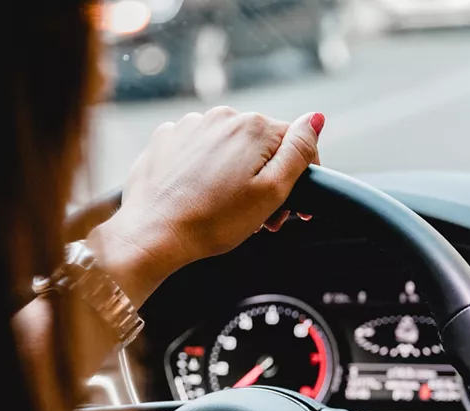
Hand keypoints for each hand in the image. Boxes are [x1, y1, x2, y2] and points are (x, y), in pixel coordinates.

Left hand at [88, 108, 324, 302]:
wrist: (153, 233)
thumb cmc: (213, 220)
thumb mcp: (272, 192)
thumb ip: (298, 152)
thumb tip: (316, 118)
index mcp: (253, 127)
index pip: (295, 141)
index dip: (301, 176)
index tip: (294, 208)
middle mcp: (221, 116)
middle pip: (262, 145)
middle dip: (267, 177)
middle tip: (262, 218)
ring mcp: (190, 125)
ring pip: (230, 148)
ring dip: (238, 174)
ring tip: (229, 209)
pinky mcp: (167, 140)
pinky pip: (199, 151)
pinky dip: (206, 171)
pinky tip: (202, 196)